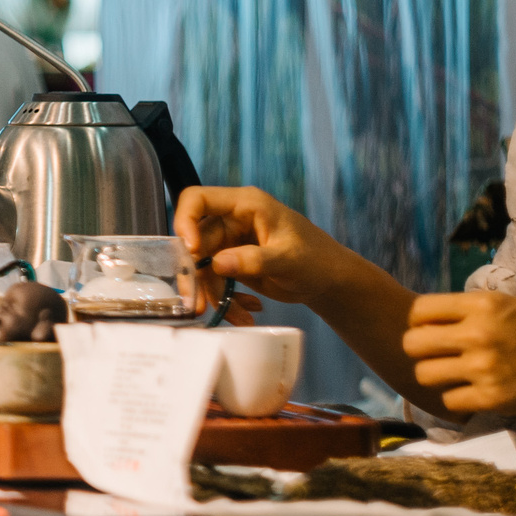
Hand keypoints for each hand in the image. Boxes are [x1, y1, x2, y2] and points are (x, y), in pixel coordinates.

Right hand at [172, 185, 369, 308]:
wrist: (330, 281)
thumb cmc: (317, 260)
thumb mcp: (288, 259)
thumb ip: (254, 260)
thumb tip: (218, 264)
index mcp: (245, 205)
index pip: (198, 199)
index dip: (185, 221)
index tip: (192, 251)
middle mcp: (232, 221)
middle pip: (195, 242)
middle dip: (197, 275)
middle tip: (197, 303)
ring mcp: (230, 243)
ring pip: (204, 267)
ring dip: (214, 295)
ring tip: (238, 316)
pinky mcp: (232, 264)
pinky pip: (215, 281)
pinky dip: (226, 299)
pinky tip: (246, 311)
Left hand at [404, 292, 515, 417]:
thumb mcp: (513, 304)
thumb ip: (473, 308)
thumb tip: (433, 315)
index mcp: (483, 305)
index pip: (419, 310)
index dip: (420, 323)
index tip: (433, 331)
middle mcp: (479, 333)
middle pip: (412, 344)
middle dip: (420, 351)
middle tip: (438, 356)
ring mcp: (484, 367)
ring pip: (424, 374)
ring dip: (436, 378)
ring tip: (454, 377)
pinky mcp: (493, 398)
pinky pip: (449, 401)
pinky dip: (457, 400)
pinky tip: (472, 394)